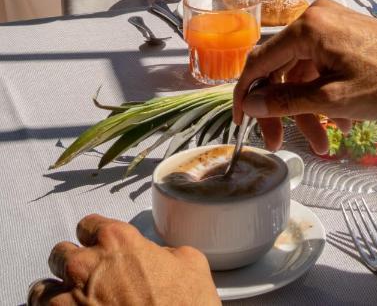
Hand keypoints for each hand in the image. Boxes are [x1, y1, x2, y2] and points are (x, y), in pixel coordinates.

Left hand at [28, 214, 218, 305]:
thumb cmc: (187, 304)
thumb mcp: (189, 262)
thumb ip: (162, 252)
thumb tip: (156, 258)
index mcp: (118, 240)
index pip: (88, 224)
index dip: (95, 238)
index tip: (100, 249)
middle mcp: (87, 265)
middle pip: (60, 253)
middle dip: (72, 265)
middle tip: (87, 279)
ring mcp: (69, 301)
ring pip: (40, 289)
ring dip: (54, 294)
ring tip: (70, 304)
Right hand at [233, 0, 376, 153]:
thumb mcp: (331, 99)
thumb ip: (285, 101)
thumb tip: (250, 104)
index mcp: (307, 26)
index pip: (259, 60)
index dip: (246, 93)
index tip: (241, 123)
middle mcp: (315, 17)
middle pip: (281, 68)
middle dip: (282, 109)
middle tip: (280, 143)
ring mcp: (331, 24)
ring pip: (302, 71)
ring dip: (308, 108)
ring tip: (325, 143)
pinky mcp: (345, 34)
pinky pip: (321, 66)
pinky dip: (324, 94)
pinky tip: (343, 124)